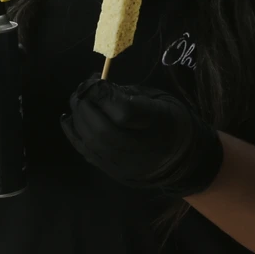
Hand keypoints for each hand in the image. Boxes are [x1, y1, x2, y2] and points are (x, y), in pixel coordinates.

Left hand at [60, 76, 222, 197]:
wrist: (185, 162)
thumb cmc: (172, 122)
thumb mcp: (158, 99)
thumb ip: (127, 94)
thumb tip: (96, 86)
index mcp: (159, 125)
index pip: (124, 112)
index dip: (103, 95)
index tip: (95, 80)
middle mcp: (142, 149)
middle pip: (102, 130)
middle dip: (85, 107)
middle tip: (80, 91)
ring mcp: (127, 165)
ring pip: (92, 144)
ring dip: (78, 120)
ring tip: (77, 103)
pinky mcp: (115, 173)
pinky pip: (88, 154)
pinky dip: (74, 135)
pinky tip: (69, 119)